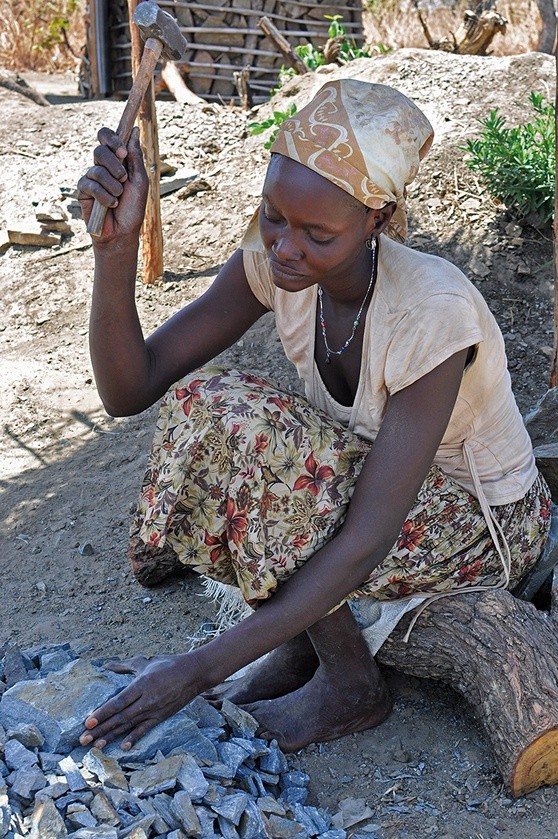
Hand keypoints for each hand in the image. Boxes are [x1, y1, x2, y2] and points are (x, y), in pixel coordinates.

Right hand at [77, 127, 147, 243]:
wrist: (122, 233)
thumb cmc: (133, 208)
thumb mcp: (139, 181)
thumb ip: (135, 157)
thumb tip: (134, 130)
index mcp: (116, 160)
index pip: (106, 137)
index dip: (111, 138)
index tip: (122, 151)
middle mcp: (102, 166)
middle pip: (99, 149)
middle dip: (113, 163)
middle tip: (123, 177)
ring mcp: (91, 178)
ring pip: (96, 169)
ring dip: (112, 185)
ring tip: (119, 197)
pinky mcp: (83, 191)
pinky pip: (90, 185)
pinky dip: (104, 196)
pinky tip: (111, 205)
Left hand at [79, 653, 201, 749]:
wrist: (193, 674)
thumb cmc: (168, 665)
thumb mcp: (145, 662)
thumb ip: (125, 665)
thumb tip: (107, 665)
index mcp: (142, 684)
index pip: (118, 702)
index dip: (102, 712)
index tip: (87, 721)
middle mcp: (146, 700)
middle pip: (119, 717)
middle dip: (100, 729)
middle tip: (83, 739)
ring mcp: (154, 710)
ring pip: (129, 725)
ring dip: (111, 736)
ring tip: (96, 746)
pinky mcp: (161, 717)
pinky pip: (145, 729)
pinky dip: (134, 738)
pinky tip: (123, 747)